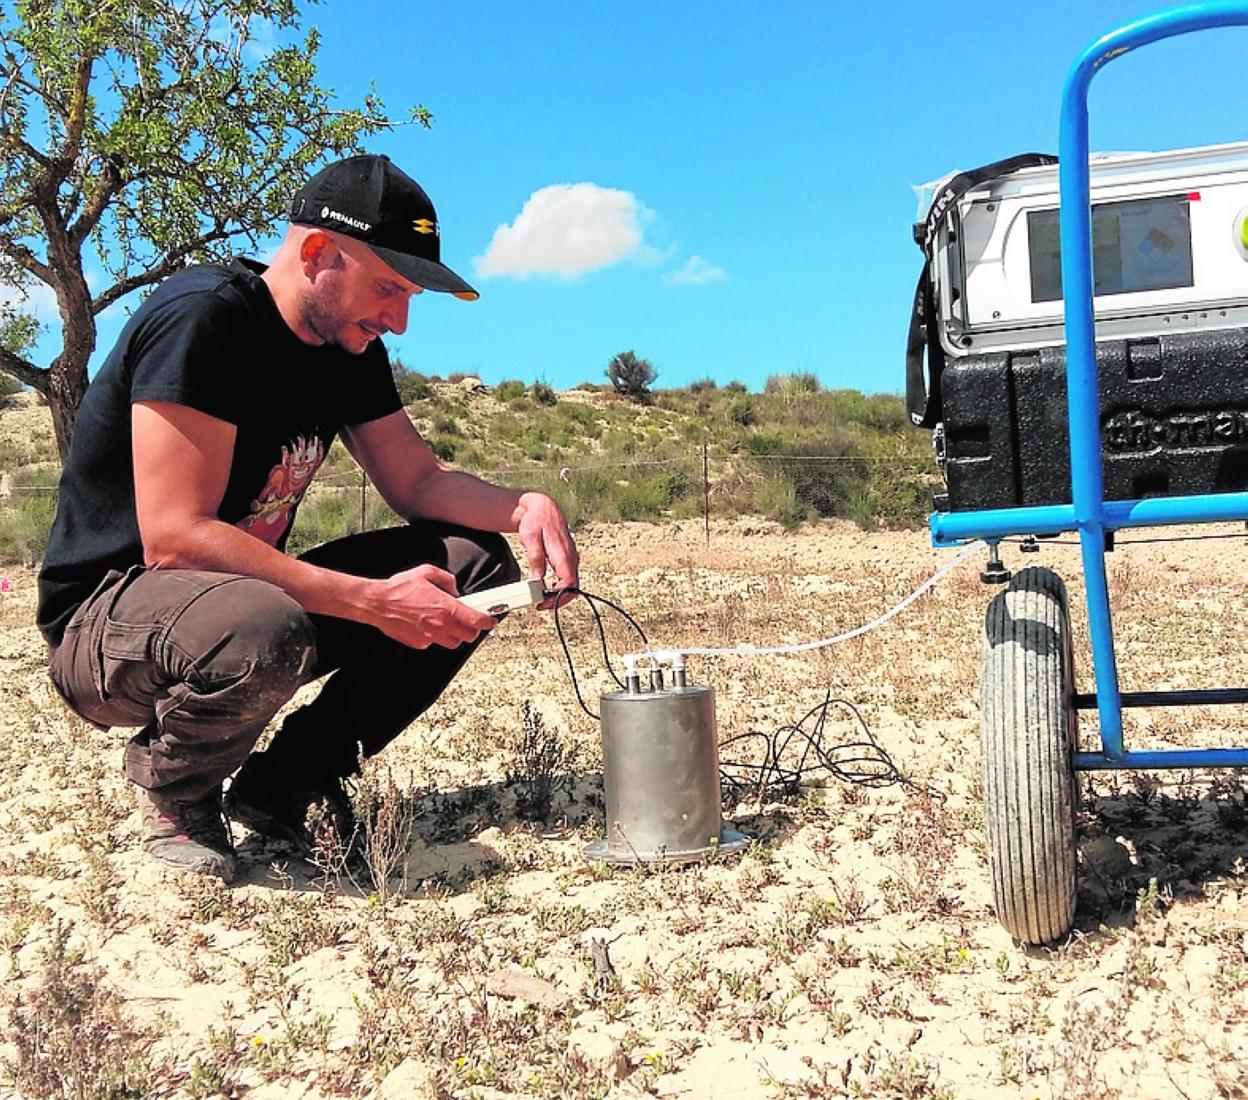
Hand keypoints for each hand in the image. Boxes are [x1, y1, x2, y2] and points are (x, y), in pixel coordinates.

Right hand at [369, 564, 496, 648]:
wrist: (377, 603)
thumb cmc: (399, 589)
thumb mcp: (426, 573)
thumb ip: (446, 579)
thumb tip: (454, 587)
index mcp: (446, 608)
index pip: (476, 620)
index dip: (487, 621)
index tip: (490, 619)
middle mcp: (440, 625)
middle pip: (468, 636)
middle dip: (471, 629)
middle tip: (467, 620)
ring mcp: (430, 637)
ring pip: (453, 643)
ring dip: (455, 635)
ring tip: (446, 622)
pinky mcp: (419, 643)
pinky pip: (434, 643)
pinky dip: (435, 636)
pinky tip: (427, 625)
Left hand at [514, 491, 579, 609]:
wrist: (543, 508)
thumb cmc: (536, 520)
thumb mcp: (530, 536)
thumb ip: (535, 557)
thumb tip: (538, 577)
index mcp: (563, 553)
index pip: (569, 581)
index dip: (558, 596)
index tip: (544, 601)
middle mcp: (571, 557)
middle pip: (573, 587)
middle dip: (559, 599)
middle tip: (542, 605)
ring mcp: (571, 558)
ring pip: (572, 583)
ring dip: (559, 594)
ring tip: (542, 598)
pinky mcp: (568, 559)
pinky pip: (569, 577)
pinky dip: (560, 586)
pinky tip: (547, 588)